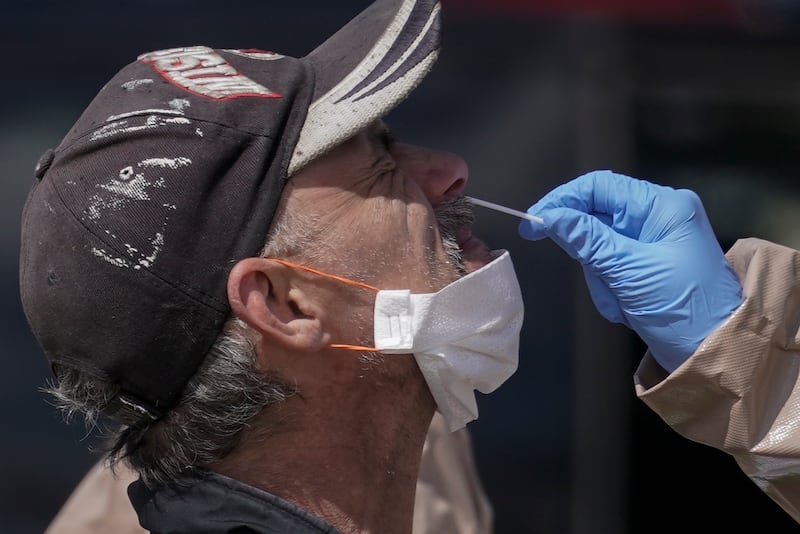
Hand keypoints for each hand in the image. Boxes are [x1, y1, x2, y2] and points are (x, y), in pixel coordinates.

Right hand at [518, 170, 742, 371]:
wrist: (714, 355)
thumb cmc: (681, 307)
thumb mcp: (628, 271)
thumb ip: (586, 240)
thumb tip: (546, 216)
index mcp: (662, 206)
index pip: (600, 186)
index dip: (562, 200)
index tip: (532, 223)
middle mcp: (658, 216)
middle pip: (596, 217)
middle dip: (590, 254)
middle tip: (601, 280)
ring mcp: (652, 241)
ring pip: (598, 247)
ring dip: (601, 278)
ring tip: (621, 301)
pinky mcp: (646, 265)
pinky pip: (609, 267)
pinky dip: (609, 288)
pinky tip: (626, 306)